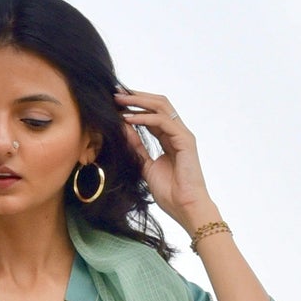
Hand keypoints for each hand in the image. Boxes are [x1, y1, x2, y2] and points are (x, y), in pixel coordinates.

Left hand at [116, 87, 216, 232]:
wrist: (185, 208)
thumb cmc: (170, 193)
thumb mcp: (145, 166)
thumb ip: (136, 147)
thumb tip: (122, 129)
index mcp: (170, 139)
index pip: (152, 114)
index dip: (134, 105)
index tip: (115, 101)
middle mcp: (178, 133)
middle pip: (158, 104)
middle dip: (136, 96)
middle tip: (116, 93)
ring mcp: (183, 135)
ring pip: (161, 107)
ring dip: (139, 102)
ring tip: (120, 100)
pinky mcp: (185, 141)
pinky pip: (163, 121)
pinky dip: (144, 118)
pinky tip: (129, 118)